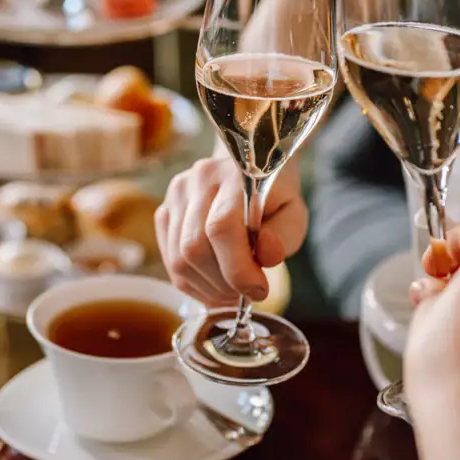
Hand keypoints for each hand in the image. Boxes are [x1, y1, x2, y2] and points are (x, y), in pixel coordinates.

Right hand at [155, 156, 306, 305]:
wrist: (250, 165)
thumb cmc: (274, 195)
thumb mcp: (293, 213)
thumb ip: (284, 235)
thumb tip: (266, 256)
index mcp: (235, 176)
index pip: (221, 228)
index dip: (237, 269)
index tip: (258, 290)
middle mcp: (199, 180)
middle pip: (194, 247)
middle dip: (222, 283)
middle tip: (245, 294)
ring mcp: (177, 195)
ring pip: (178, 258)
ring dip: (206, 287)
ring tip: (230, 292)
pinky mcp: (166, 210)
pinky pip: (168, 258)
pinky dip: (191, 282)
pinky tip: (212, 283)